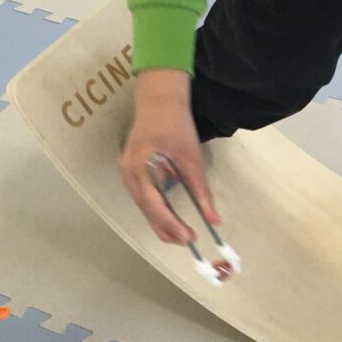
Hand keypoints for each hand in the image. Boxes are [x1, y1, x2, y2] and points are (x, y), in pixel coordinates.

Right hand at [119, 69, 219, 242]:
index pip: (155, 206)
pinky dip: (157, 210)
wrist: (159, 100)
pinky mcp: (131, 172)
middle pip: (147, 212)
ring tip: (182, 232)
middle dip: (166, 229)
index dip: (171, 225)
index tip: (188, 237)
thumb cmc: (176, 125)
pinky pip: (143, 198)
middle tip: (188, 241)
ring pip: (144, 207)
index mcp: (140, 168)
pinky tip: (171, 216)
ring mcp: (127, 174)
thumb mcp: (192, 158)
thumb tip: (214, 219)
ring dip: (161, 222)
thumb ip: (201, 190)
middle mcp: (128, 175)